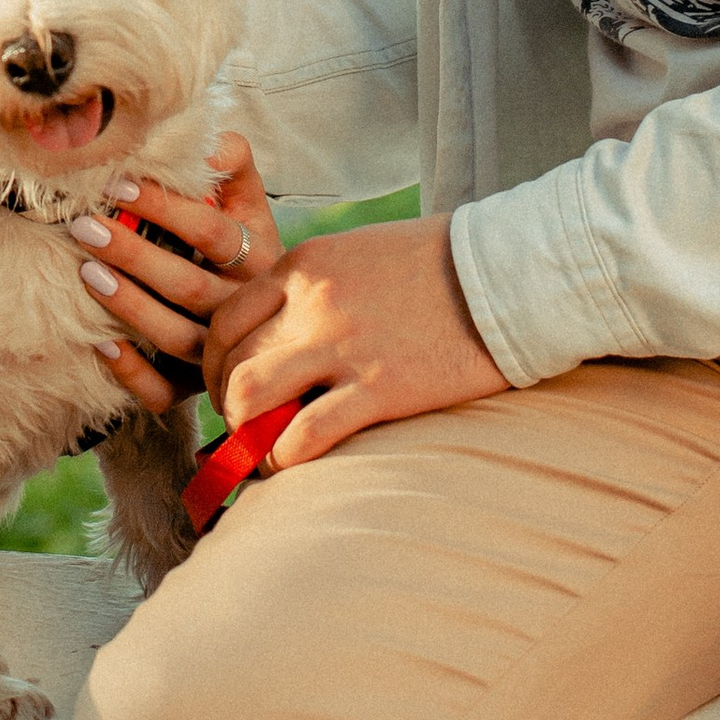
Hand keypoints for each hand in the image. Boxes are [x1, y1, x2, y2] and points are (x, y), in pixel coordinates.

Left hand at [65, 132, 282, 414]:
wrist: (269, 318)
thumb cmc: (241, 243)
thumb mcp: (247, 202)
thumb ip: (231, 163)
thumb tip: (209, 143)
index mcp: (260, 257)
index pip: (212, 232)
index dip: (165, 207)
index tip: (120, 185)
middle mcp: (243, 309)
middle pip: (188, 285)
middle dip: (132, 254)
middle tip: (84, 225)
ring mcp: (221, 353)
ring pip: (176, 338)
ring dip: (128, 306)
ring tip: (86, 272)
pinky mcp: (197, 388)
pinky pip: (164, 391)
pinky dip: (131, 372)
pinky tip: (99, 344)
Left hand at [202, 213, 508, 468]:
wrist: (507, 272)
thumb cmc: (441, 261)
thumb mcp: (360, 252)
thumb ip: (316, 285)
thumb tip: (287, 329)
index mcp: (305, 264)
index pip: (225, 317)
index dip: (213, 361)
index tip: (225, 384)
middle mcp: (311, 303)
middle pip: (229, 361)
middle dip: (224, 403)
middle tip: (241, 427)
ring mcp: (342, 346)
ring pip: (250, 398)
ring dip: (245, 434)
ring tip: (260, 453)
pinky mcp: (378, 388)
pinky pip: (304, 435)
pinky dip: (284, 459)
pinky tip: (290, 467)